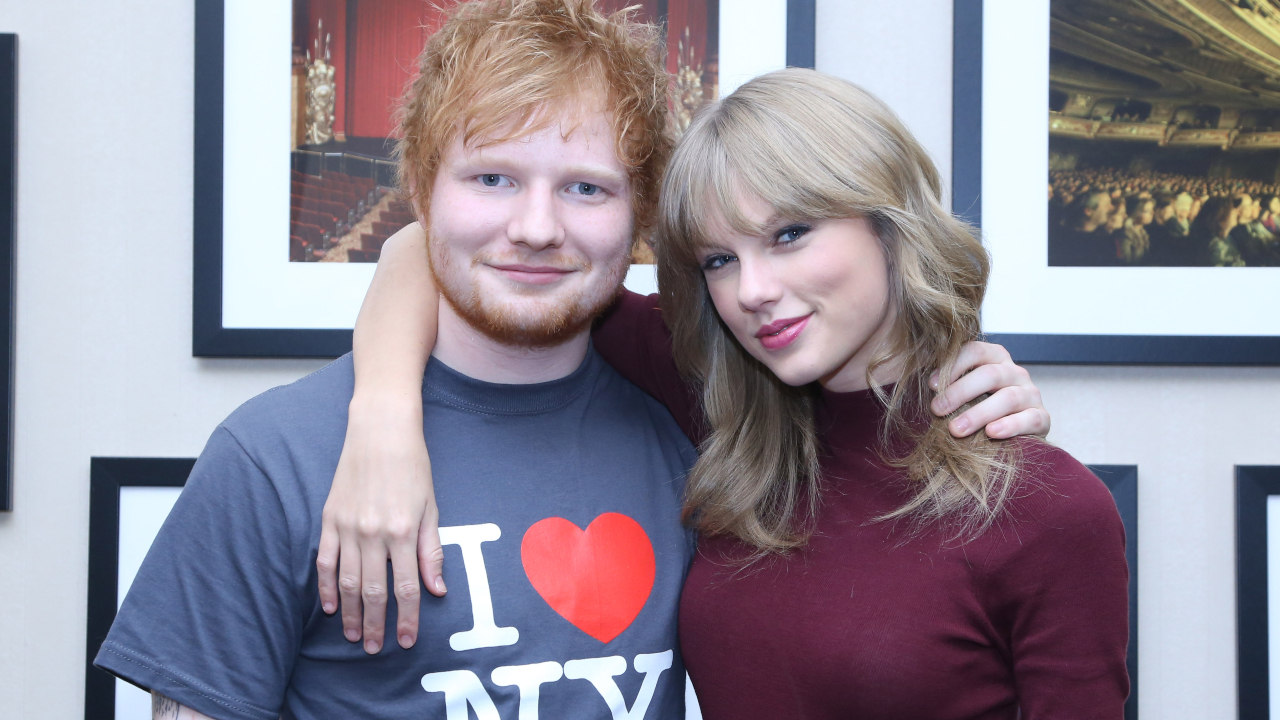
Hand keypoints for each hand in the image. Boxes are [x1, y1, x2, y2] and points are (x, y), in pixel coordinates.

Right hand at [317, 394, 444, 653]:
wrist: (380, 430)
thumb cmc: (412, 466)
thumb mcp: (431, 507)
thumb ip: (432, 550)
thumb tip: (437, 589)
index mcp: (403, 531)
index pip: (406, 587)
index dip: (407, 618)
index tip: (407, 641)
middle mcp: (373, 533)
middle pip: (372, 592)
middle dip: (375, 625)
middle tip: (375, 649)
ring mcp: (347, 527)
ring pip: (346, 583)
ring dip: (350, 614)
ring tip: (353, 636)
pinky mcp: (329, 519)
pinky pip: (324, 562)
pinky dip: (326, 587)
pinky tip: (330, 606)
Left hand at [929, 341, 1049, 438]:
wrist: (1012, 431)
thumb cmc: (976, 406)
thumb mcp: (962, 390)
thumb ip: (946, 382)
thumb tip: (918, 381)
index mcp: (994, 358)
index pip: (975, 351)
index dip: (952, 366)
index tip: (931, 385)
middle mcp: (1015, 372)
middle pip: (989, 375)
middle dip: (960, 392)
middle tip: (937, 409)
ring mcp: (1031, 394)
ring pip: (1008, 398)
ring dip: (978, 414)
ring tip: (955, 429)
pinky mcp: (1041, 417)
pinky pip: (1030, 419)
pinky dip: (1010, 426)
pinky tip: (991, 433)